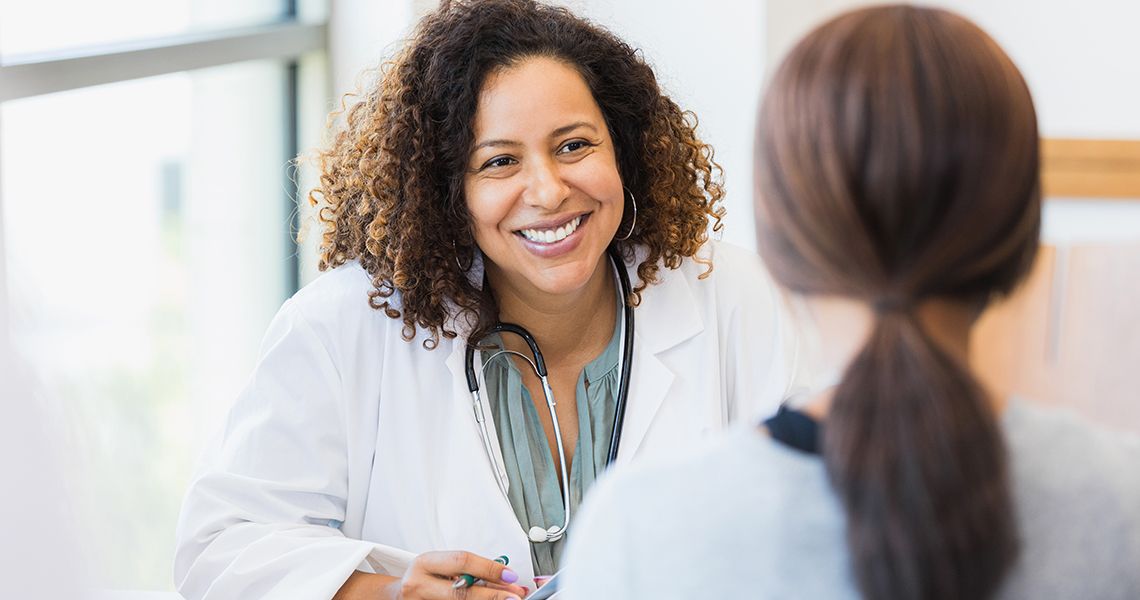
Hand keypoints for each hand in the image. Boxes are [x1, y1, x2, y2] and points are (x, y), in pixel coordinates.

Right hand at [389, 550, 528, 599]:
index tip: (510, 574)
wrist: (396, 597)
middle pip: (462, 592)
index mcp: (424, 563)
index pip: (461, 561)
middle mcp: (418, 585)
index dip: (489, 568)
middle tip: (515, 596)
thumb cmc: (424, 578)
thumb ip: (468, 570)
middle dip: (493, 595)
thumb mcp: (440, 566)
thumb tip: (505, 577)